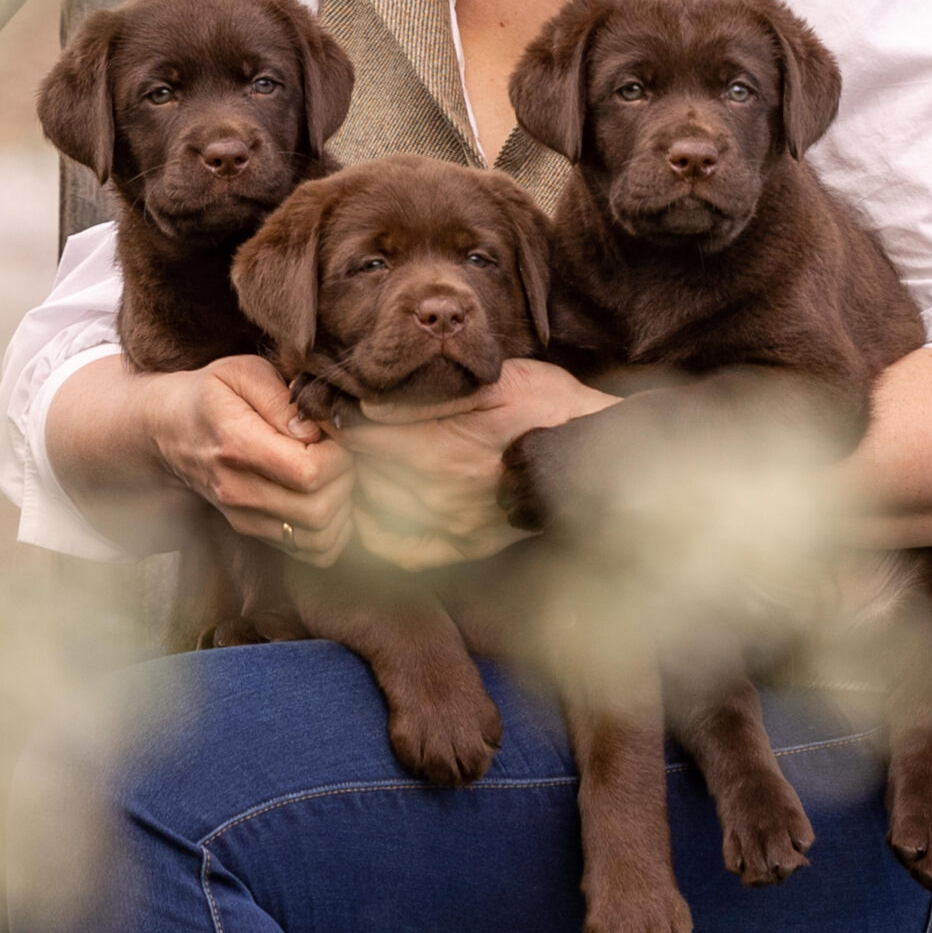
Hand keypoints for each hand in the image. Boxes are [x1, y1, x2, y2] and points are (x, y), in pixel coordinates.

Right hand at [147, 354, 354, 564]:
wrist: (168, 428)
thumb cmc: (213, 394)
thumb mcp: (243, 372)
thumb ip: (283, 399)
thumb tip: (316, 431)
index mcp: (237, 444)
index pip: (309, 472)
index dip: (338, 455)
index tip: (334, 434)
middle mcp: (237, 490)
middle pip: (318, 509)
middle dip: (345, 480)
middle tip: (339, 453)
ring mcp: (243, 516)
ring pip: (318, 537)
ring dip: (342, 507)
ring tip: (333, 475)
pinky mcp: (251, 530)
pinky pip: (310, 551)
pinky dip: (332, 531)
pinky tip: (328, 498)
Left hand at [340, 358, 617, 569]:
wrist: (597, 459)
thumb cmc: (550, 408)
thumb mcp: (498, 382)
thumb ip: (428, 396)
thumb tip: (367, 404)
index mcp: (443, 449)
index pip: (360, 434)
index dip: (339, 414)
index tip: (333, 400)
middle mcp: (440, 497)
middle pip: (360, 470)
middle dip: (347, 447)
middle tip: (348, 425)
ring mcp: (450, 528)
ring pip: (371, 506)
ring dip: (359, 480)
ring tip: (367, 456)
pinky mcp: (463, 548)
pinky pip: (397, 550)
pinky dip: (373, 528)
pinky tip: (377, 503)